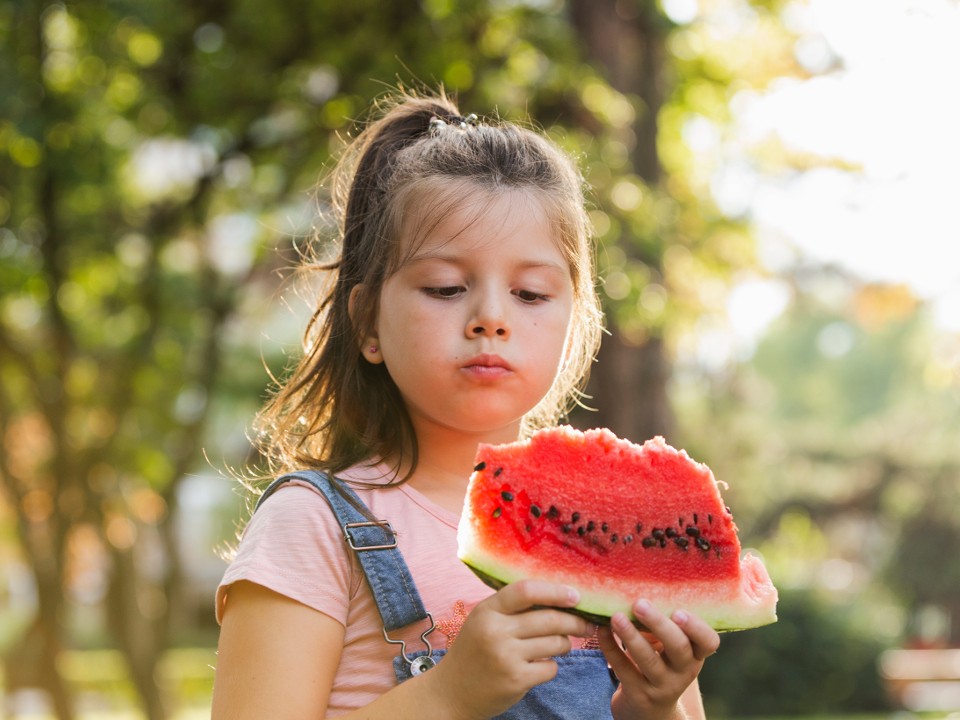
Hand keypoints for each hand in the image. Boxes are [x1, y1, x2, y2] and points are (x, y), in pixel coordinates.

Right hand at [425, 579, 592, 719]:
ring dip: (564, 644)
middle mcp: (495, 631)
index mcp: (487, 610)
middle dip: (574, 621)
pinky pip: (551, 667)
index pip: (526, 591)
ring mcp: (506, 656)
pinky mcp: (515, 680)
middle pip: (549, 619)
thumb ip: (512, 609)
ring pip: (555, 643)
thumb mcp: (484, 620)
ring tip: (560, 645)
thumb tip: (558, 599)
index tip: (576, 596)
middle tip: (586, 624)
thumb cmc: (474, 651)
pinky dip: (551, 666)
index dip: (555, 591)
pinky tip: (540, 666)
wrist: (451, 692)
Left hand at [598, 599, 719, 719]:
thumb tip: (641, 582)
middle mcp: (683, 672)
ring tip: (616, 616)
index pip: (709, 642)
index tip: (679, 611)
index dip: (697, 627)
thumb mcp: (669, 648)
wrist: (649, 710)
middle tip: (639, 604)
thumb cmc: (660, 664)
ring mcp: (661, 686)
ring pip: (648, 661)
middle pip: (678, 648)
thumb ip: (664, 623)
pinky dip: (611, 647)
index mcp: (695, 655)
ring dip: (631, 636)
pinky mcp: (638, 694)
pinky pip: (623, 669)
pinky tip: (601, 630)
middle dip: (659, 625)